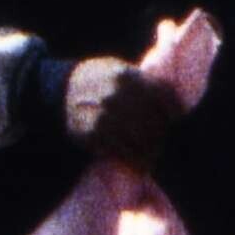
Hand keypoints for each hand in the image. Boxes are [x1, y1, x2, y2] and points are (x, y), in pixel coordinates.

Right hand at [61, 59, 187, 162]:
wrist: (59, 88)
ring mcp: (105, 116)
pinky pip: (122, 153)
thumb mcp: (118, 69)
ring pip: (141, 140)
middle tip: (161, 142)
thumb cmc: (96, 78)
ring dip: (151, 152)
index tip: (175, 118)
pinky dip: (135, 162)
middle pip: (154, 121)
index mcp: (127, 76)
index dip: (174, 109)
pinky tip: (140, 165)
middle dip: (161, 134)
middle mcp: (118, 95)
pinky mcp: (94, 134)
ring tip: (152, 157)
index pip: (164, 95)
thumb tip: (173, 101)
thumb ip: (142, 80)